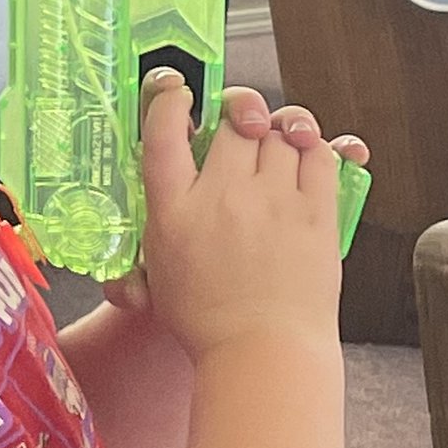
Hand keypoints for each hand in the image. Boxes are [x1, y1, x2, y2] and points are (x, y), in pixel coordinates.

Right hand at [126, 72, 362, 356]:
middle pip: (233, 121)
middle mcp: (222, 197)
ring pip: (280, 133)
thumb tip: (128, 257)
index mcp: (174, 211)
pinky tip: (306, 154)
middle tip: (239, 121)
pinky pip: (320, 154)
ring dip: (277, 130)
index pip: (163, 131)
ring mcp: (272, 202)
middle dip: (238, 111)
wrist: (262, 355)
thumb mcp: (158, 280)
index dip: (170, 99)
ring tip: (276, 141)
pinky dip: (314, 145)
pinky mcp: (315, 212)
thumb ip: (148, 247)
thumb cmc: (207, 325)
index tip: (178, 92)